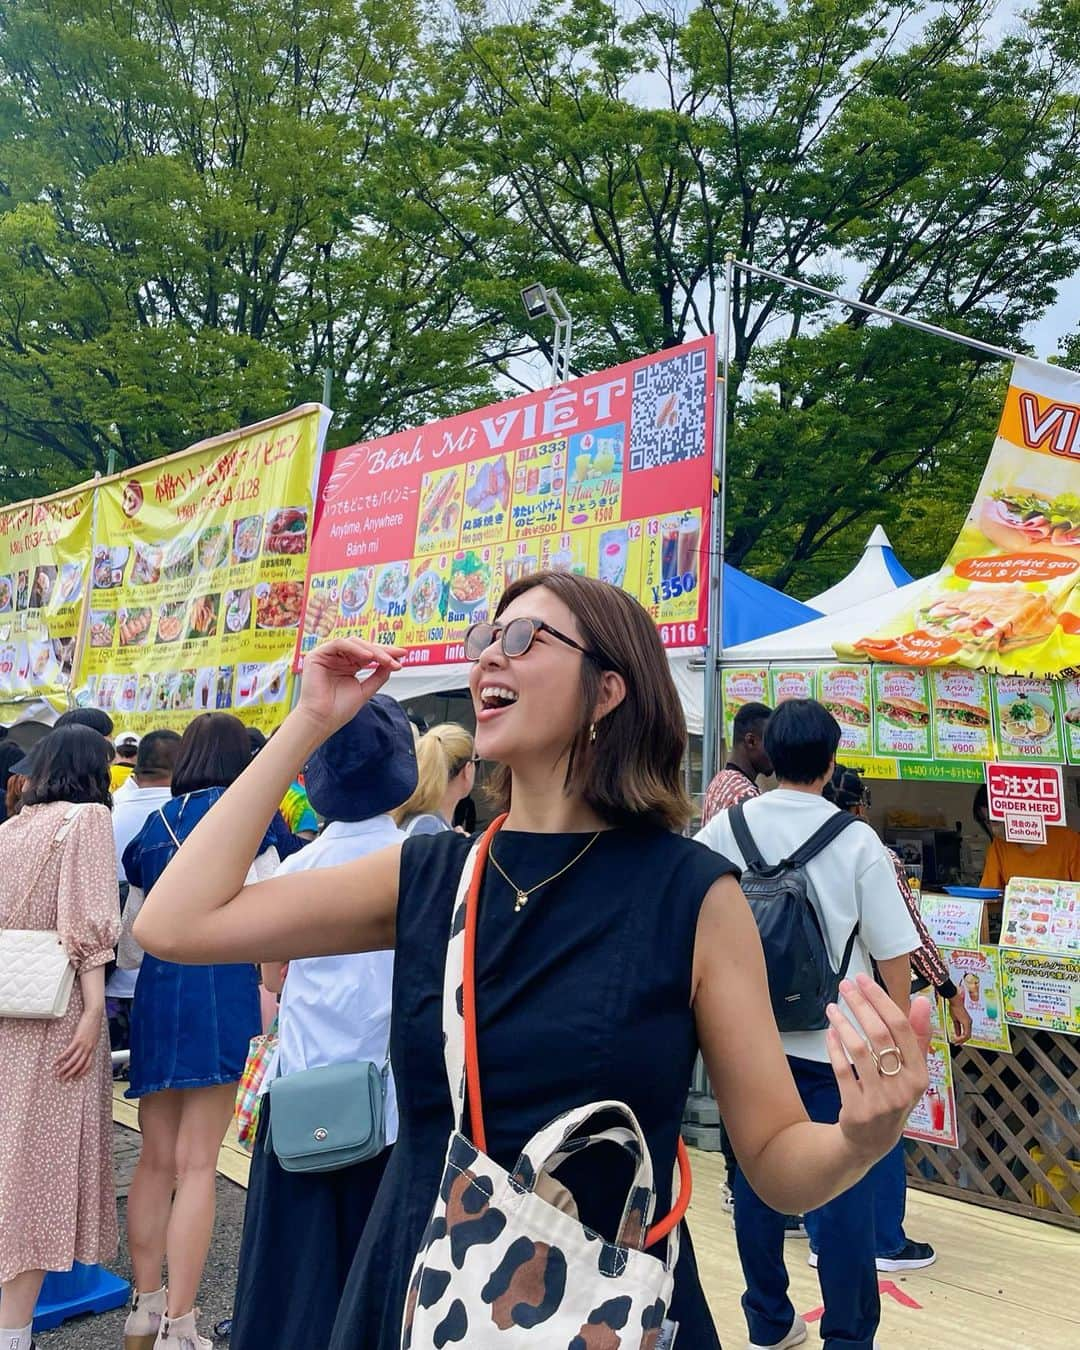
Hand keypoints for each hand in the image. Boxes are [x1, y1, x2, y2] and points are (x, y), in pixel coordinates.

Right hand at [56, 1008, 101, 1081]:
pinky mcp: (77, 1040)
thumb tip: (87, 1045)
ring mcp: (83, 1045)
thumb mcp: (94, 1035)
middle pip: (79, 1065)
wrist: (94, 1014)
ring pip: (74, 1061)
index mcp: (93, 1048)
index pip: (88, 1064)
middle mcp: (89, 1049)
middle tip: (64, 1079)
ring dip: (65, 1068)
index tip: (76, 1077)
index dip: (82, 1072)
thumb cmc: (94, 1023)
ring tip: (58, 1073)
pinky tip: (56, 1062)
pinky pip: (68, 1052)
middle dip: (71, 1074)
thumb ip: (91, 1042)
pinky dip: (61, 1058)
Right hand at [296, 637, 404, 734]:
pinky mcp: (317, 655)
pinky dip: (355, 648)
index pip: (369, 654)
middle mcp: (338, 659)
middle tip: (397, 658)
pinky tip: (368, 656)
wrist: (322, 721)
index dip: (386, 653)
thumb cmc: (338, 710)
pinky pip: (339, 644)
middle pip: (363, 646)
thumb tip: (393, 663)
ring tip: (386, 660)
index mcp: (348, 666)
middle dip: (383, 651)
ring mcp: (327, 656)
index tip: (402, 656)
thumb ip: (378, 676)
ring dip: (372, 650)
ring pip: (353, 643)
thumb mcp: (365, 690)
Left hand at [825, 973, 930, 1165]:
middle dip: (860, 1005)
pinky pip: (842, 1070)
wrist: (872, 1141)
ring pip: (859, 1050)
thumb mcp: (912, 1071)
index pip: (902, 1028)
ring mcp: (880, 1100)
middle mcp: (903, 1088)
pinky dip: (834, 1047)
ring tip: (831, 1007)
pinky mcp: (857, 1108)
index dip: (881, 1000)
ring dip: (843, 1023)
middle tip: (845, 985)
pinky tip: (830, 1031)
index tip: (864, 980)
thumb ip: (918, 1036)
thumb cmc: (893, 1096)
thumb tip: (924, 1000)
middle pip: (880, 1035)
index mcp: (920, 1075)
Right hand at [947, 992, 972, 1045]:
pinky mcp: (967, 1022)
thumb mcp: (955, 1020)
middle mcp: (969, 1023)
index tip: (956, 1041)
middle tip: (956, 1043)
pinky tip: (957, 1038)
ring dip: (961, 1040)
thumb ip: (957, 1028)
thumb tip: (957, 1034)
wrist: (955, 1002)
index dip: (962, 1039)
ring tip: (956, 1042)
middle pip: (968, 1036)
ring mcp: (969, 1022)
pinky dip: (961, 1037)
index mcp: (967, 1022)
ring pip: (967, 1036)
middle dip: (962, 1041)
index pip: (966, 1034)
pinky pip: (966, 1033)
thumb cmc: (954, 1008)